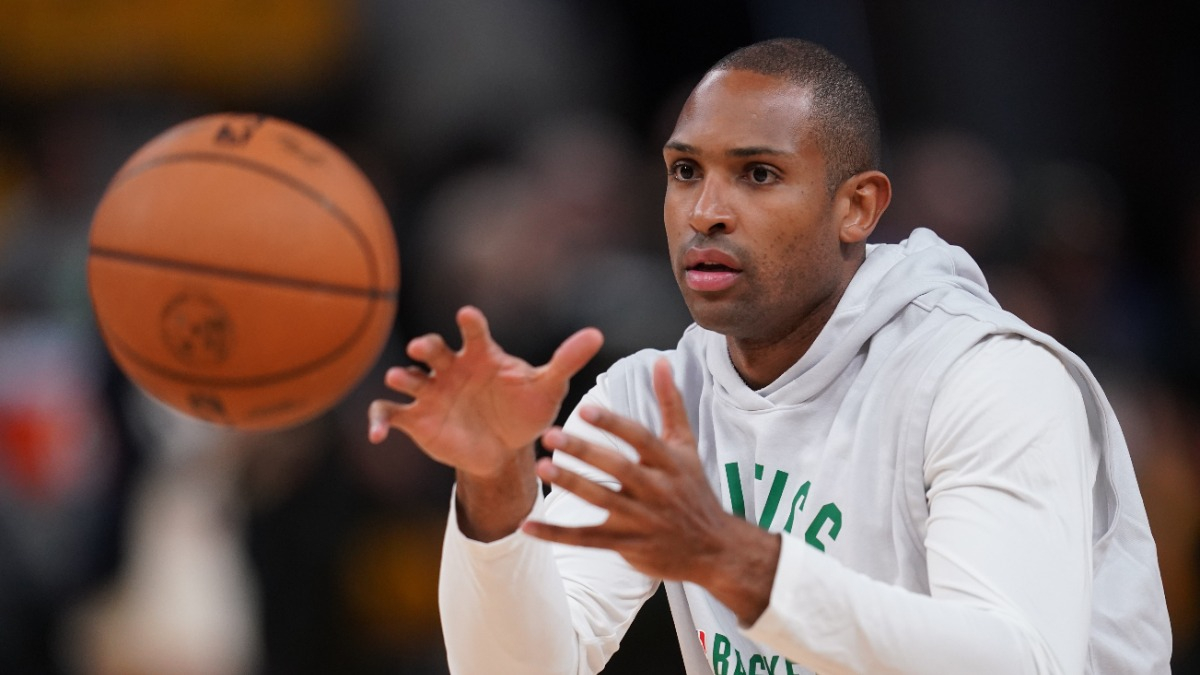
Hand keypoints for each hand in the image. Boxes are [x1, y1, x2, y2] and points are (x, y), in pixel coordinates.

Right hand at [368, 306, 602, 478]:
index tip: (468, 316)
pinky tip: (377, 435)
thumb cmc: (525, 411)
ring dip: (402, 377)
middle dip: (427, 347)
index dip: (470, 323)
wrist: (504, 450)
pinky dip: (379, 420)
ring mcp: (431, 392)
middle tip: (424, 348)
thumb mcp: (547, 388)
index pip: (474, 332)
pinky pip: (391, 414)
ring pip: (410, 378)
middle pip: (434, 351)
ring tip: (398, 378)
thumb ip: (566, 360)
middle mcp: (451, 368)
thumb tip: (598, 334)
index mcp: (481, 355)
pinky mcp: (417, 419)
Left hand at [522, 358, 780, 622]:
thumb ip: (670, 403)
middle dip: (584, 452)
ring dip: (570, 485)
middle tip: (550, 435)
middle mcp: (657, 491)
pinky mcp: (626, 545)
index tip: (584, 408)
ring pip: (601, 502)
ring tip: (541, 468)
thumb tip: (662, 361)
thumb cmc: (694, 490)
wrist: (713, 548)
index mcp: (671, 463)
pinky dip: (556, 534)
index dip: (614, 424)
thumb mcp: (686, 446)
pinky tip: (528, 526)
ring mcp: (642, 521)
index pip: (641, 439)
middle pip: (618, 469)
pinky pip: (587, 539)